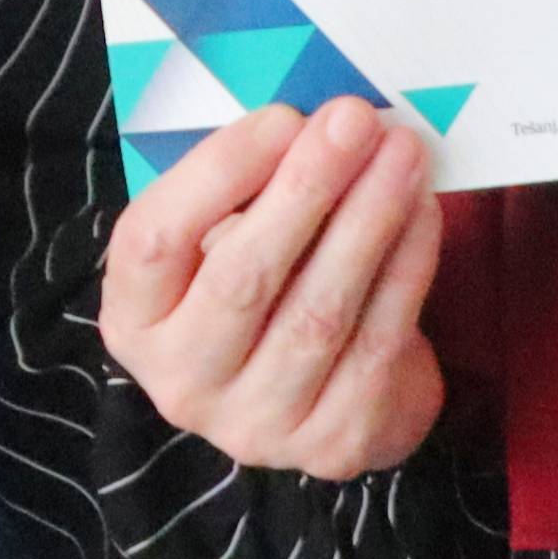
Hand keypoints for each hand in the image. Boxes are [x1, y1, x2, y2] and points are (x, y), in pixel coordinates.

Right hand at [100, 98, 444, 478]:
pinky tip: (421, 211)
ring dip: (367, 220)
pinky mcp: (331, 442)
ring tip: (402, 153)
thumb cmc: (265, 284)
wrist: (322, 392)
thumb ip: (245, 185)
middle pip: (241, 278)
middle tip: (354, 120)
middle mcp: (181, 382)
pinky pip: (376, 342)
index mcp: (135, 318)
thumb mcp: (224, 237)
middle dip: (306, 188)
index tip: (283, 116)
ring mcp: (256, 424)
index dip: (218, 172)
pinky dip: (405, 268)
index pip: (154, 240)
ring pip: (317, 311)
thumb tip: (312, 120)